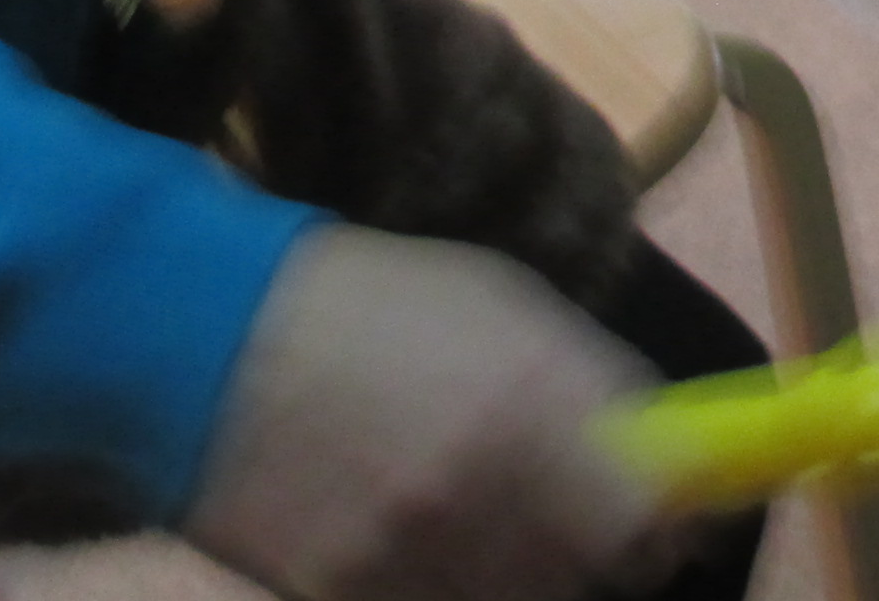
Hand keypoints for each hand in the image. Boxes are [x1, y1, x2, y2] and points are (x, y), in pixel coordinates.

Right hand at [183, 225, 668, 600]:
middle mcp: (478, 480)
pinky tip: (408, 544)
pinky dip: (437, 591)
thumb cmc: (370, 306)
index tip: (661, 526)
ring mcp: (407, 546)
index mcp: (527, 394)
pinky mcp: (341, 593)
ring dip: (513, 576)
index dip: (662, 529)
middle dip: (588, 553)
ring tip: (471, 523)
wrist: (209, 337)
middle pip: (588, 574)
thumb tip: (668, 455)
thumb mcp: (497, 306)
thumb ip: (585, 384)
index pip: (644, 515)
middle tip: (562, 524)